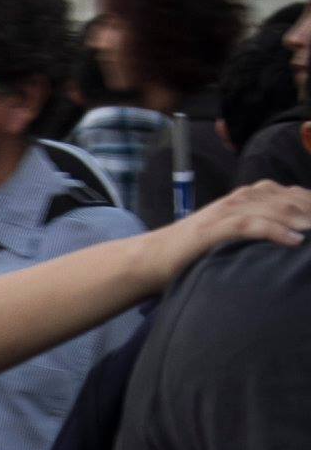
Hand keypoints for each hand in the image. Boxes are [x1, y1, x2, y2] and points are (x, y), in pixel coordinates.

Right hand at [139, 181, 310, 288]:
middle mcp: (240, 197)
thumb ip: (260, 224)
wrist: (155, 256)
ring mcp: (227, 211)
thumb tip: (296, 233)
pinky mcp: (215, 228)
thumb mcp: (233, 230)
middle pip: (289, 199)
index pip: (292, 193)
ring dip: (303, 219)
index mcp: (246, 195)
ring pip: (275, 209)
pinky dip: (276, 231)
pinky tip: (295, 241)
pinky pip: (251, 225)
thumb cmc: (196, 248)